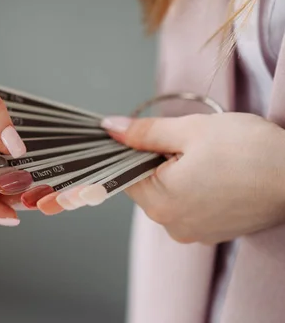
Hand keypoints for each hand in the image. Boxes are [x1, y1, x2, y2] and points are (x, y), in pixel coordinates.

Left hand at [53, 113, 284, 243]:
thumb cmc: (250, 151)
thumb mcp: (190, 130)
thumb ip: (144, 131)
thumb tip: (110, 128)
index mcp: (160, 203)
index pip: (124, 173)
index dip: (133, 149)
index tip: (149, 135)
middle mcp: (172, 225)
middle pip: (146, 184)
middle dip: (159, 160)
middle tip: (190, 144)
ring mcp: (194, 232)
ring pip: (169, 194)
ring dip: (178, 173)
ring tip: (211, 159)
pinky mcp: (213, 232)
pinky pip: (190, 205)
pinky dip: (196, 188)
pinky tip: (219, 174)